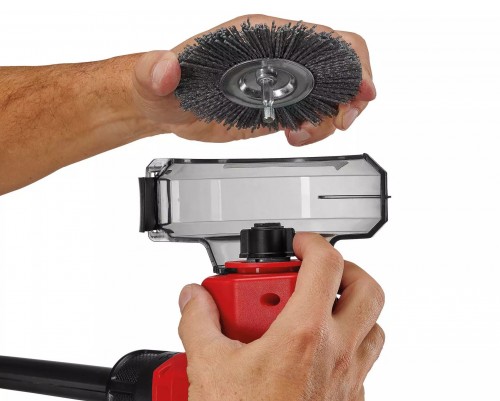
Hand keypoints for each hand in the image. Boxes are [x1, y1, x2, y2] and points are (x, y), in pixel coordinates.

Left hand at [133, 14, 375, 145]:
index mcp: (261, 36)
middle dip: (352, 92)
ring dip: (332, 116)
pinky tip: (295, 137)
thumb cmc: (162, 86)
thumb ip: (158, 71)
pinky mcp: (279, 106)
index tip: (358, 91)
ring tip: (301, 134)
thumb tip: (165, 67)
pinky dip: (317, 128)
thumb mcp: (156, 80)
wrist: (166, 107)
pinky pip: (314, 112)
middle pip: (339, 62)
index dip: (349, 61)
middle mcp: (278, 56)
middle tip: (338, 122)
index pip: (321, 37)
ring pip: (332, 91)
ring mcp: (282, 82)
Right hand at [178, 233, 384, 400]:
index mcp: (304, 336)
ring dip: (352, 314)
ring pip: (373, 332)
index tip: (302, 245)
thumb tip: (193, 298)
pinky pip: (362, 372)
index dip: (315, 244)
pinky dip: (346, 355)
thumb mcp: (206, 363)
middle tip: (321, 276)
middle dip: (348, 272)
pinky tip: (314, 364)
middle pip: (369, 292)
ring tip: (320, 315)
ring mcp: (349, 387)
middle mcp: (336, 358)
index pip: (327, 267)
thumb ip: (198, 319)